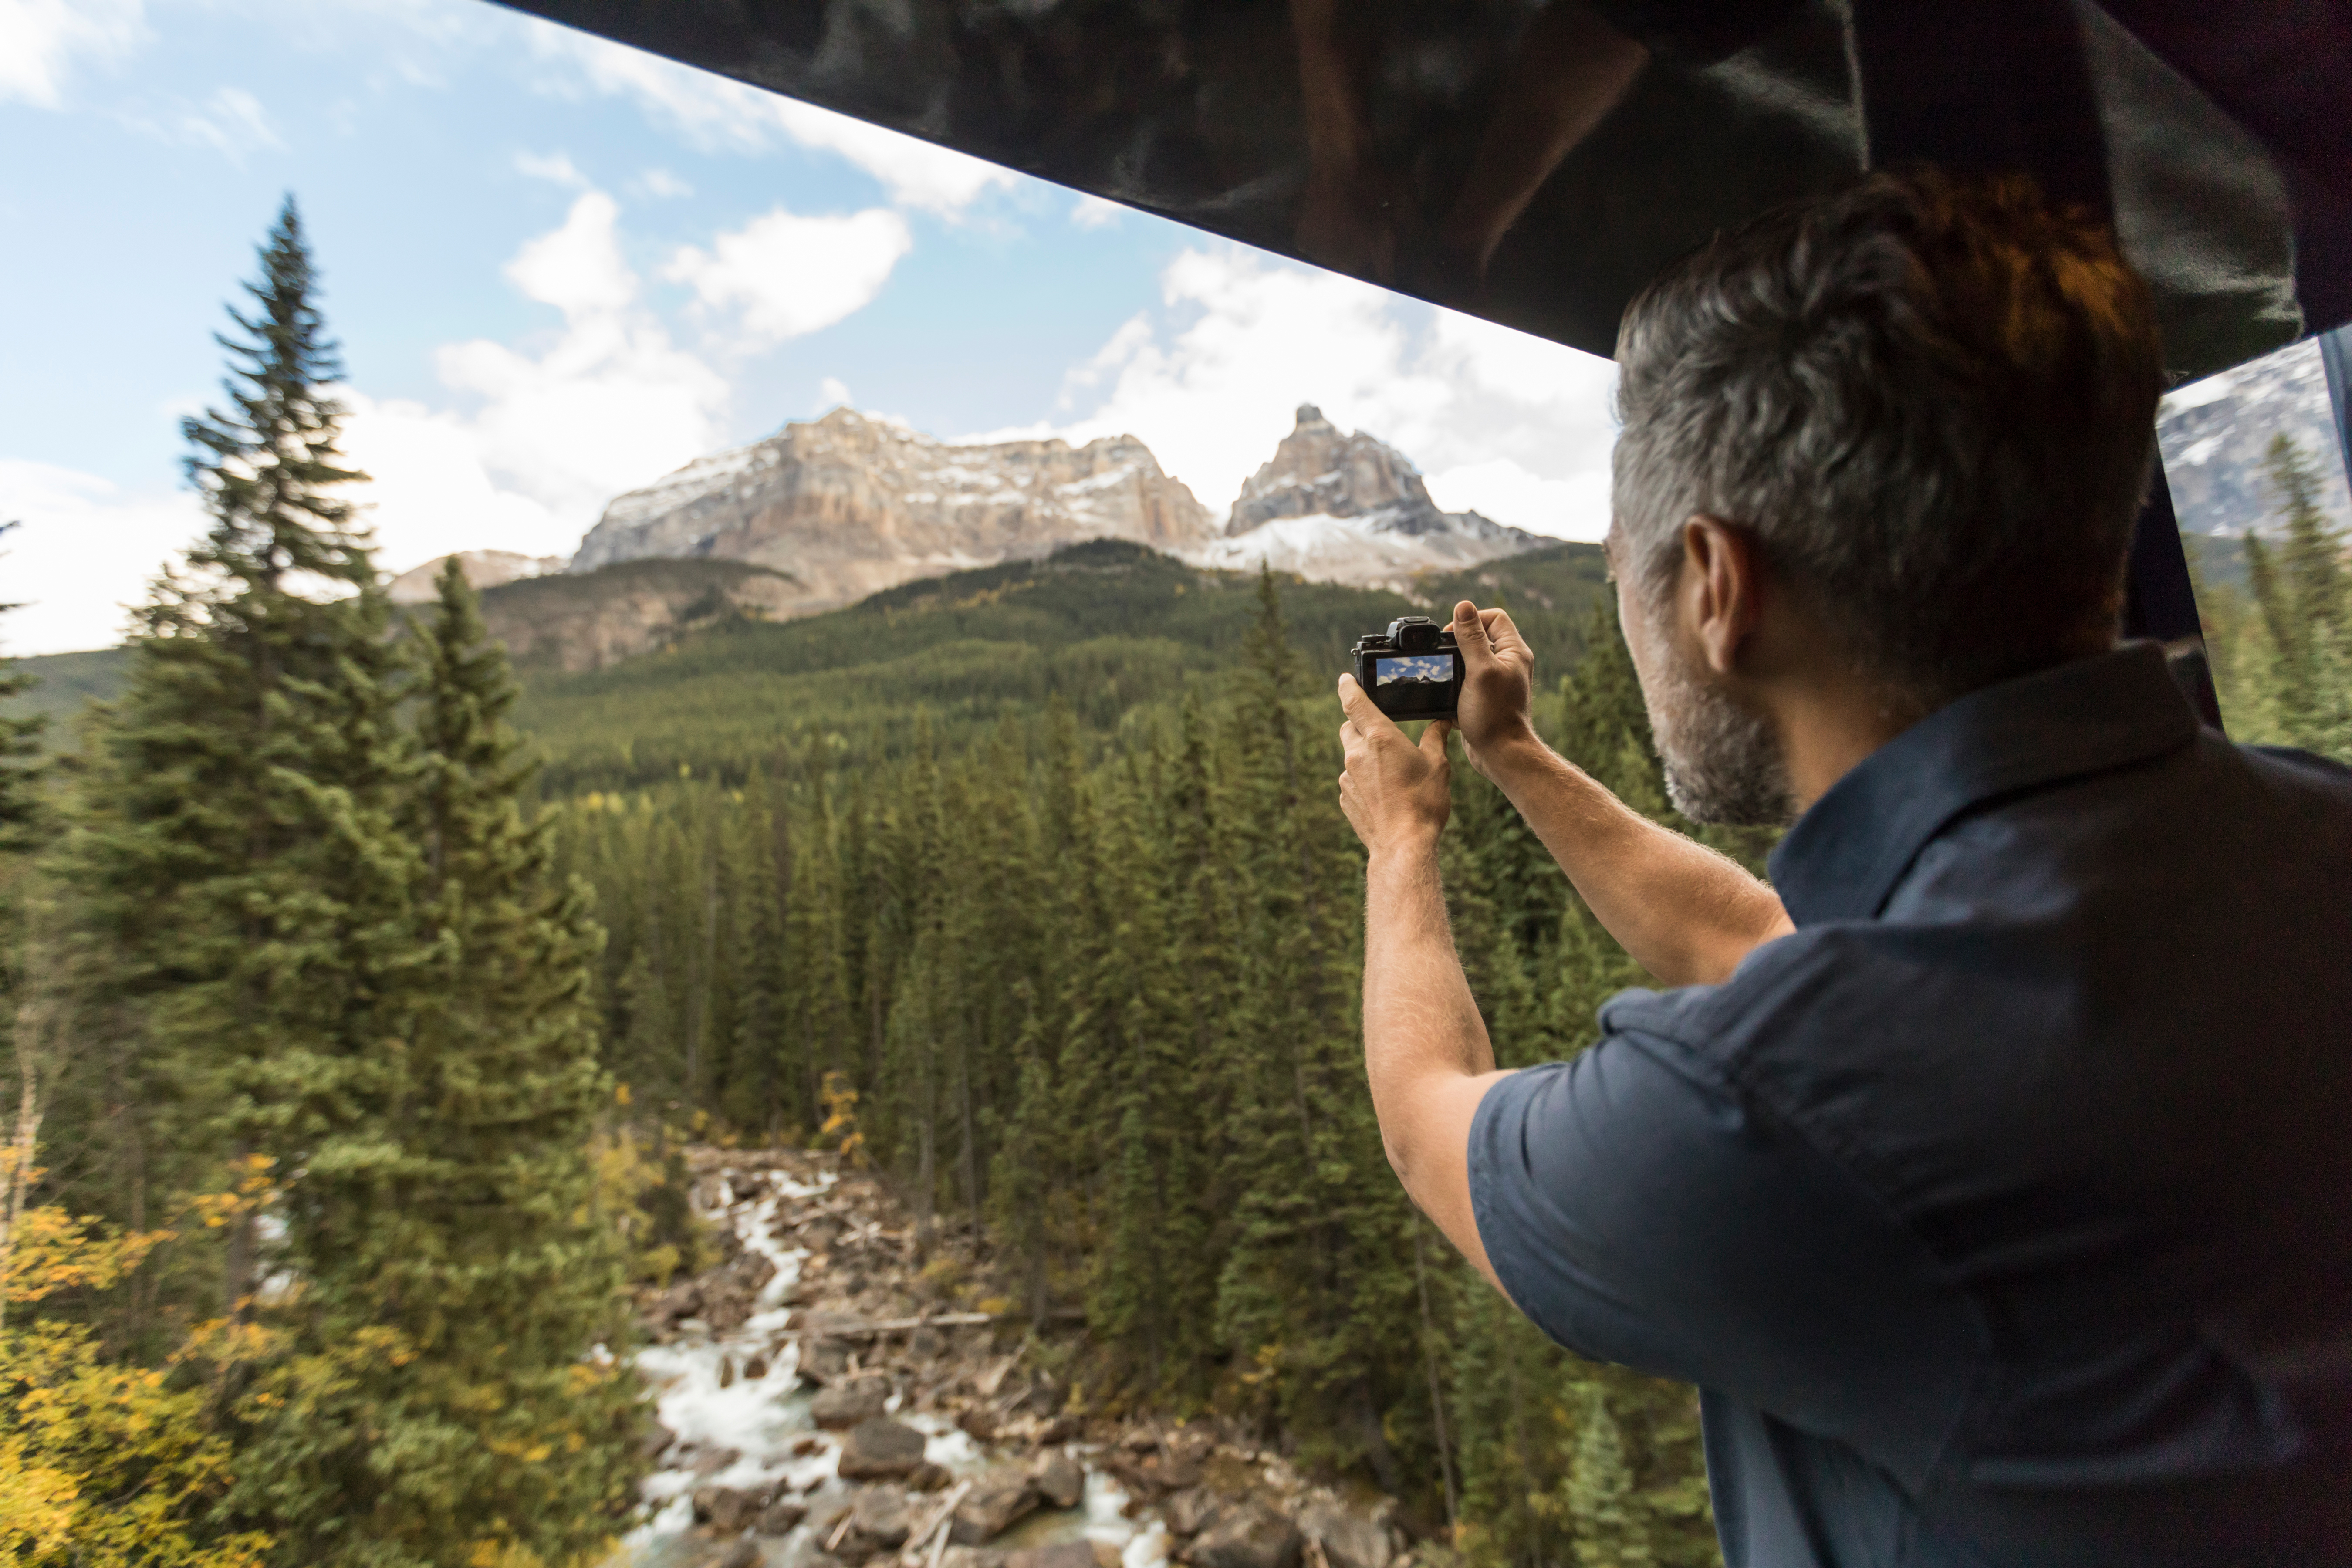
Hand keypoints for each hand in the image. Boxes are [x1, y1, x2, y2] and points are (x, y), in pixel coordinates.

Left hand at [1338, 675, 1452, 858]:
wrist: (1403, 845)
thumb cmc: (1423, 803)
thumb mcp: (1437, 766)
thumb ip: (1435, 740)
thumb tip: (1441, 724)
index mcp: (1380, 738)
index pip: (1354, 702)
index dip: (1348, 687)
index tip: (1344, 679)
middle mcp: (1357, 754)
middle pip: (1349, 728)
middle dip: (1359, 725)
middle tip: (1380, 733)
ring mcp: (1347, 777)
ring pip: (1351, 756)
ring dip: (1365, 757)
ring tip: (1390, 773)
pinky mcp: (1345, 798)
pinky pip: (1351, 780)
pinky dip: (1363, 780)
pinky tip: (1384, 794)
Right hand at [1449, 600, 1536, 778]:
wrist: (1500, 755)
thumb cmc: (1494, 715)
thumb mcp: (1480, 670)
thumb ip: (1471, 638)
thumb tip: (1462, 606)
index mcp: (1514, 652)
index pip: (1495, 617)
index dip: (1472, 620)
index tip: (1452, 635)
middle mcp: (1508, 663)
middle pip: (1481, 636)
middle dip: (1459, 642)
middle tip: (1445, 655)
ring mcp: (1497, 681)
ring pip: (1471, 660)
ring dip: (1455, 664)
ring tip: (1445, 675)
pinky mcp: (1485, 697)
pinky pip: (1467, 680)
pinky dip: (1455, 683)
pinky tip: (1447, 693)